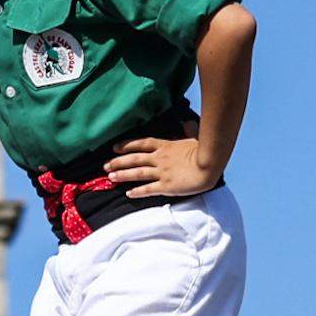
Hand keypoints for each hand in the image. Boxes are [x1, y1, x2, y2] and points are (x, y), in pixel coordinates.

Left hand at [103, 136, 221, 197]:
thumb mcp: (195, 137)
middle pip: (135, 159)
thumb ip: (189, 130)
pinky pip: (148, 189)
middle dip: (118, 162)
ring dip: (123, 175)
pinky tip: (128, 193)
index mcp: (166, 146)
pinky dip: (137, 191)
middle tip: (105, 165)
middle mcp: (160, 158)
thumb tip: (188, 122)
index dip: (127, 145)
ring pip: (137, 173)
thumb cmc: (205, 150)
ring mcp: (162, 172)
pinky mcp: (166, 186)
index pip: (142, 143)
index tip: (115, 148)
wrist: (211, 165)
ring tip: (110, 177)